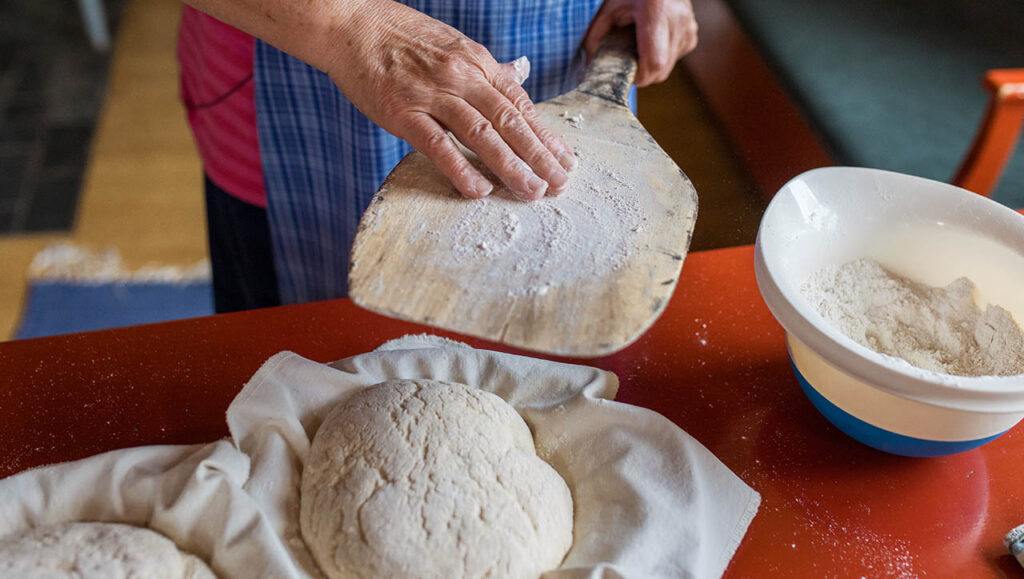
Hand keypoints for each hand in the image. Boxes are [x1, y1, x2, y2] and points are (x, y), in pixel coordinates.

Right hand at [326, 2, 574, 199]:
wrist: (353, 24)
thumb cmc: (401, 37)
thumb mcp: (454, 45)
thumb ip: (487, 68)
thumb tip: (518, 74)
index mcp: (477, 63)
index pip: (520, 105)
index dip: (546, 136)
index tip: (565, 161)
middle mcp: (462, 77)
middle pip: (510, 122)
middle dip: (538, 157)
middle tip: (559, 185)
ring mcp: (432, 94)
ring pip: (482, 134)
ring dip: (510, 166)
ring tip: (531, 191)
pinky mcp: (402, 111)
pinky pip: (437, 144)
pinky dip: (459, 168)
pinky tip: (479, 190)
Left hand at [584, 0, 698, 86]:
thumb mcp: (607, 10)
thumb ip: (595, 40)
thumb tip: (590, 69)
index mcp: (655, 10)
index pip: (654, 62)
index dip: (638, 76)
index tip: (622, 75)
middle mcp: (677, 19)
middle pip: (661, 70)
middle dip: (641, 74)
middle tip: (624, 62)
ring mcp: (688, 27)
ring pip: (667, 68)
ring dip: (649, 67)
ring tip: (637, 46)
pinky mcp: (691, 34)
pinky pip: (673, 59)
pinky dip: (660, 57)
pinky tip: (651, 42)